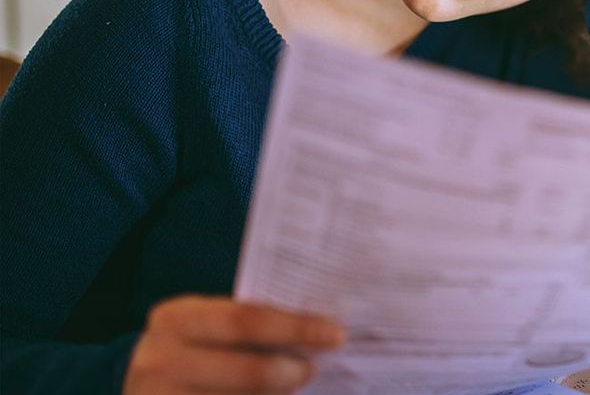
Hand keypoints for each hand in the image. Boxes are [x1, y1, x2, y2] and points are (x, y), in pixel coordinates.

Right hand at [124, 295, 344, 394]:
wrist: (136, 385)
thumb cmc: (190, 348)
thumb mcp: (205, 326)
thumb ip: (249, 326)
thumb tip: (317, 332)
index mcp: (176, 319)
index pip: (245, 320)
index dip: (295, 327)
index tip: (335, 334)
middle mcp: (160, 361)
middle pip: (247, 370)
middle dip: (290, 371)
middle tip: (313, 368)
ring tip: (293, 389)